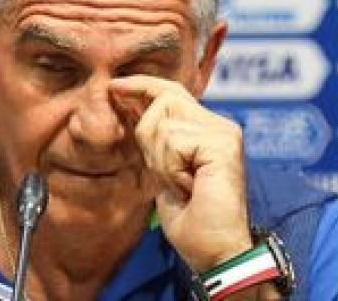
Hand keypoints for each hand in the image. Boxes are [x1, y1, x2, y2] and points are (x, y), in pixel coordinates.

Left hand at [109, 75, 251, 271]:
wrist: (215, 252)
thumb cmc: (192, 220)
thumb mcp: (163, 170)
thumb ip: (153, 138)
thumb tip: (129, 104)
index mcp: (209, 129)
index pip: (171, 92)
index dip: (141, 86)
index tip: (114, 87)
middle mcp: (220, 125)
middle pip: (163, 99)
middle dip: (149, 135)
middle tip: (166, 174)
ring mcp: (223, 133)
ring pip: (163, 122)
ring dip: (160, 159)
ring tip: (182, 184)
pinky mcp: (222, 145)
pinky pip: (173, 141)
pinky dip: (171, 168)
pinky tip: (188, 186)